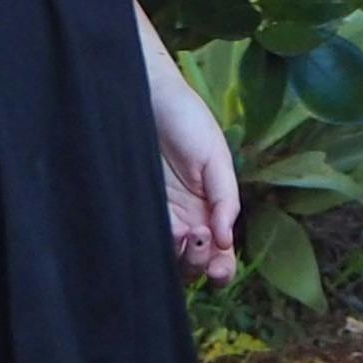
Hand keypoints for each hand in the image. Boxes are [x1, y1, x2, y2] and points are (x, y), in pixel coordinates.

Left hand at [148, 48, 241, 286]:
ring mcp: (160, 213)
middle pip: (196, 263)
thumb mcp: (216, 158)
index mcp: (212, 211)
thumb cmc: (187, 119)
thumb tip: (227, 239)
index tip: (220, 269)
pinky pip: (145, 234)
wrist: (147, 92)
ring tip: (185, 232)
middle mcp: (187, 218)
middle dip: (201, 265)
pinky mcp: (135, 203)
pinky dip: (156, 242)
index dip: (222, 270)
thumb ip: (226, 199)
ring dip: (181, 257)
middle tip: (201, 241)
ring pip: (170, 256)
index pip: (221, 254)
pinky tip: (166, 229)